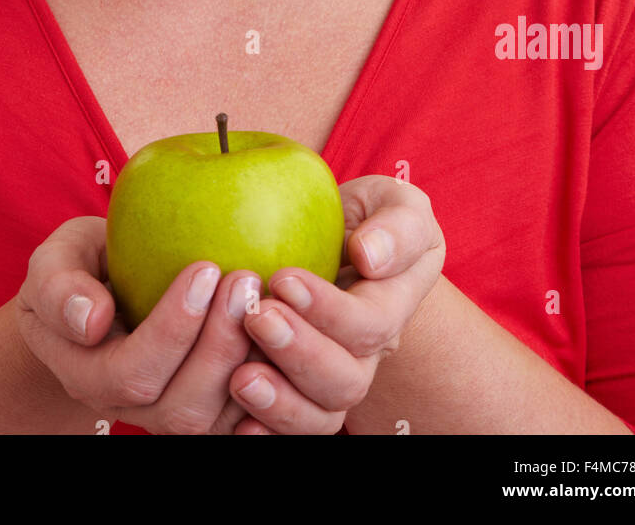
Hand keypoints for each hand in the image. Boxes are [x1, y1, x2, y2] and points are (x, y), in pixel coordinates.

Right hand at [14, 216, 269, 433]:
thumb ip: (60, 285)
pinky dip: (270, 383)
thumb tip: (92, 320)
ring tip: (265, 297)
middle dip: (217, 347)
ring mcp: (170, 415)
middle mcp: (128, 408)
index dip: (171, 330)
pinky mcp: (209, 412)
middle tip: (245, 279)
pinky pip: (244, 420)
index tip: (205, 267)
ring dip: (247, 360)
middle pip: (179, 410)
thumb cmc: (84, 266)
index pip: (129, 374)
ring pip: (216, 422)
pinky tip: (286, 329)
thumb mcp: (57, 259)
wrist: (103, 292)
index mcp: (86, 373)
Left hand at [227, 175, 445, 434]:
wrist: (343, 245)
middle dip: (300, 354)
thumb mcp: (394, 202)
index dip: (328, 311)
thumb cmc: (367, 217)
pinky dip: (266, 432)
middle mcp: (366, 354)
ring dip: (280, 403)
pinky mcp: (296, 393)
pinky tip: (237, 423)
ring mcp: (330, 379)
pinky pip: (289, 429)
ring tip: (241, 376)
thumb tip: (369, 256)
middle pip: (345, 380)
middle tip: (257, 316)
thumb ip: (397, 225)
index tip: (283, 278)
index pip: (369, 325)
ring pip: (320, 416)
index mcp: (393, 305)